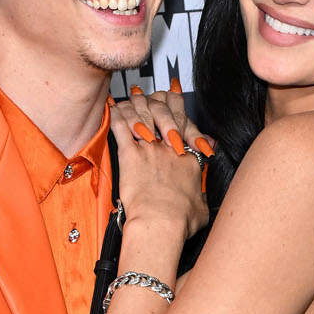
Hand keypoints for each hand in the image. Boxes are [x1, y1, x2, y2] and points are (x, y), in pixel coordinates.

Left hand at [109, 84, 210, 238]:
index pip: (185, 122)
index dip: (179, 105)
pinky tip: (112, 109)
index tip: (175, 96)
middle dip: (158, 98)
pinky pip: (119, 125)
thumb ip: (201, 197)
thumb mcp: (202, 208)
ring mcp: (149, 148)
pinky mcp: (130, 154)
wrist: (162, 221)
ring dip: (135, 104)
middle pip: (164, 110)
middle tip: (153, 92)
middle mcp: (169, 148)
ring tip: (130, 98)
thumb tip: (201, 201)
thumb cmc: (180, 220)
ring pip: (141, 112)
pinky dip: (115, 114)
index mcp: (188, 157)